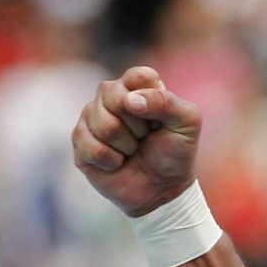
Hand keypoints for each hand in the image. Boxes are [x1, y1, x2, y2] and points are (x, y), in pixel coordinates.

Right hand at [71, 65, 202, 216]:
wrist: (161, 191)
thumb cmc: (175, 153)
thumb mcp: (187, 124)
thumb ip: (166, 102)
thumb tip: (129, 100)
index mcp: (139, 87)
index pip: (138, 75)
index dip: (150, 98)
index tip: (159, 120)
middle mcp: (112, 97)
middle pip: (112, 94)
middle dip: (137, 125)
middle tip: (145, 137)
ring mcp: (92, 118)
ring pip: (101, 122)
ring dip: (125, 144)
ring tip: (132, 150)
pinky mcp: (80, 141)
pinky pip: (88, 143)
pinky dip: (110, 159)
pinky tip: (117, 162)